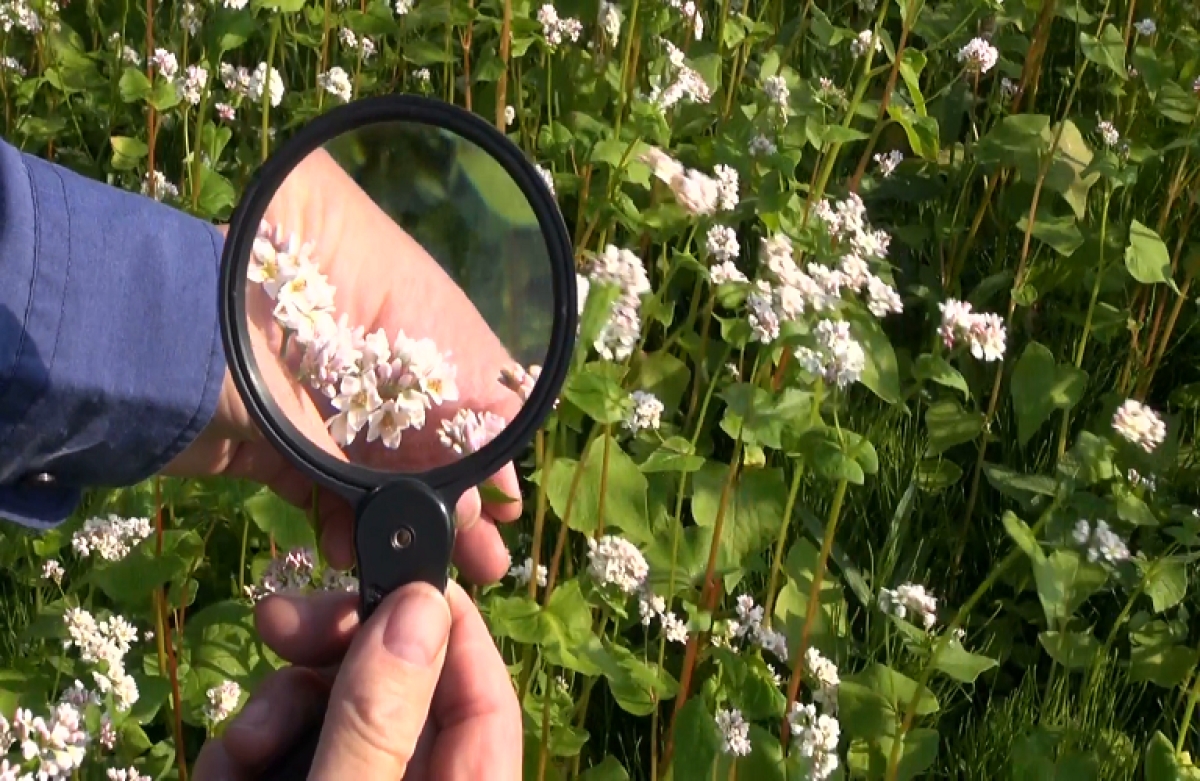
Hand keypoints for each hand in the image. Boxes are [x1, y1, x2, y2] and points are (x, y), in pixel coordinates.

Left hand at [163, 147, 525, 582]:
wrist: (124, 347)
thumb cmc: (252, 317)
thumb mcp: (356, 360)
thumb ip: (422, 422)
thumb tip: (483, 493)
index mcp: (392, 293)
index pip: (464, 375)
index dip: (490, 441)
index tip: (509, 500)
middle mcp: (360, 341)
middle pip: (428, 427)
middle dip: (461, 492)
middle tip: (488, 555)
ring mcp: (315, 393)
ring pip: (381, 463)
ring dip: (410, 517)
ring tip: (443, 571)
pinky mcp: (274, 438)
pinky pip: (326, 485)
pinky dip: (348, 521)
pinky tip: (367, 555)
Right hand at [192, 582, 521, 779]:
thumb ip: (378, 718)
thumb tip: (419, 607)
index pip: (486, 697)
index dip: (446, 624)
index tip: (389, 568)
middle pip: (399, 696)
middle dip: (333, 655)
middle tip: (281, 622)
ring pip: (332, 723)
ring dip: (275, 713)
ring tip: (238, 746)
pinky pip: (289, 757)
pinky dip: (250, 755)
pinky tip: (221, 771)